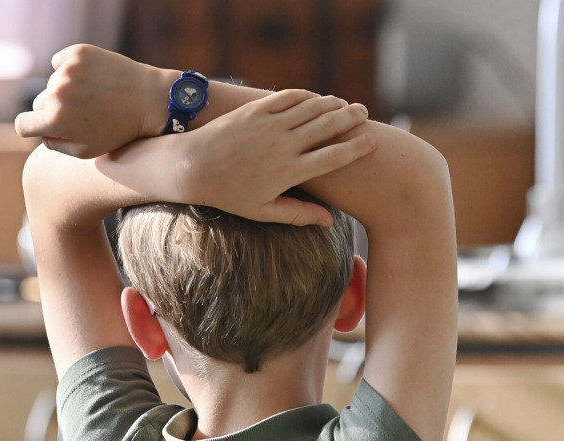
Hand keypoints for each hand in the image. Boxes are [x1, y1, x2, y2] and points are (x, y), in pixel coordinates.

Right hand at [15, 45, 164, 157]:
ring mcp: (67, 70)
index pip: (23, 124)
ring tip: (94, 97)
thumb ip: (55, 144)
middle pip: (39, 103)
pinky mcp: (78, 53)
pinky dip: (71, 69)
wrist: (150, 101)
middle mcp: (57, 93)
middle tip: (82, 113)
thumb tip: (39, 131)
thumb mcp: (86, 151)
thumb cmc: (119, 131)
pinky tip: (91, 78)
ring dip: (67, 89)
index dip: (32, 128)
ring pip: (53, 82)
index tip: (42, 126)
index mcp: (56, 120)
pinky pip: (60, 61)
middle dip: (54, 110)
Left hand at [100, 90, 376, 225]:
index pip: (333, 156)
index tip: (371, 142)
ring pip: (311, 109)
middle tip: (364, 115)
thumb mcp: (264, 211)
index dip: (356, 147)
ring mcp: (269, 125)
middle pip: (327, 127)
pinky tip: (317, 97)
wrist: (192, 168)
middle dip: (350, 119)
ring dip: (332, 104)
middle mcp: (283, 146)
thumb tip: (329, 221)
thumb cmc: (229, 195)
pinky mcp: (255, 110)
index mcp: (290, 172)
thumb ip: (299, 214)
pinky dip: (306, 96)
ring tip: (346, 104)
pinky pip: (288, 98)